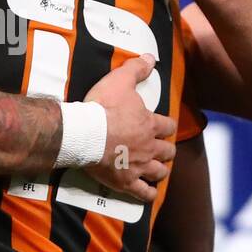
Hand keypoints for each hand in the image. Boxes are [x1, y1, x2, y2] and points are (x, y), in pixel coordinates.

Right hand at [82, 53, 177, 202]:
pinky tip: (149, 193)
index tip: (163, 126)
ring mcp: (138, 166)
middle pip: (167, 151)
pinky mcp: (125, 182)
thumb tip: (150, 58)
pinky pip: (143, 193)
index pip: (168, 126)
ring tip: (157, 169)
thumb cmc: (102, 107)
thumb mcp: (119, 80)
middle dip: (166, 150)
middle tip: (161, 149)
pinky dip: (148, 194)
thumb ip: (136, 69)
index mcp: (150, 124)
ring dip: (160, 170)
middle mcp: (149, 147)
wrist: (83, 133)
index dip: (166, 126)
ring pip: (159, 172)